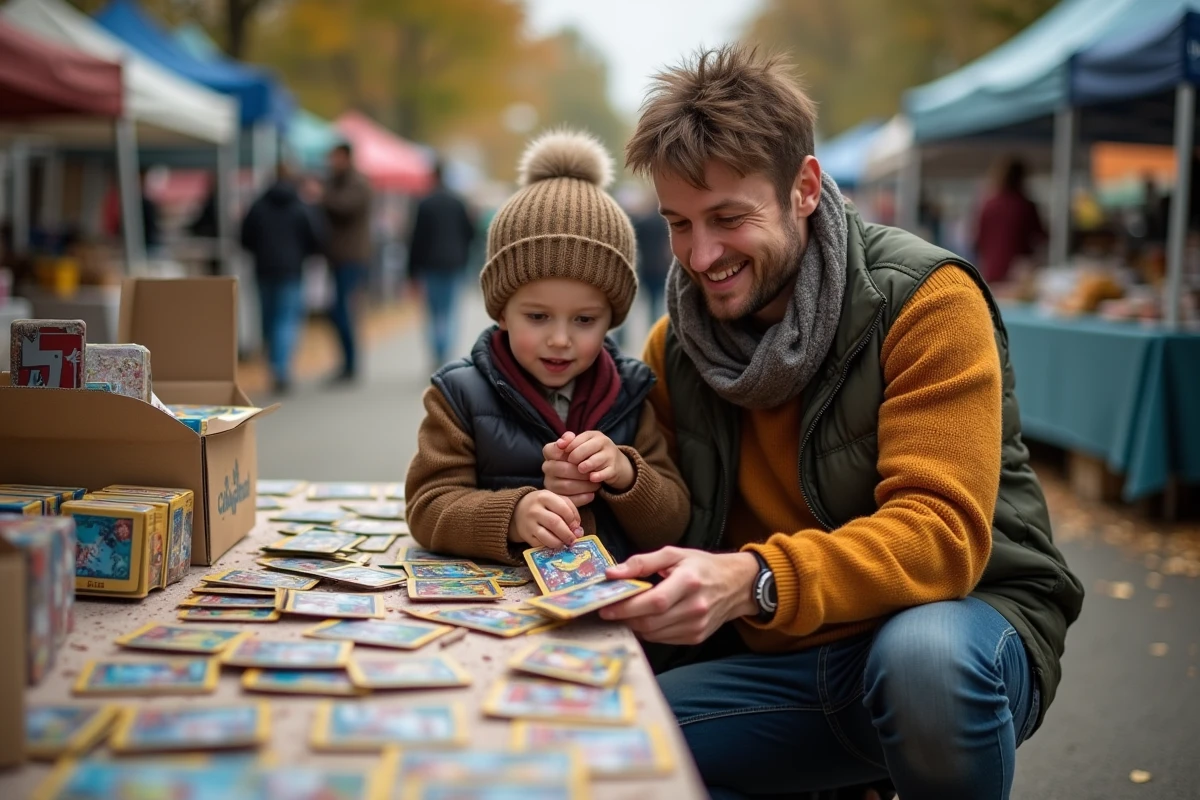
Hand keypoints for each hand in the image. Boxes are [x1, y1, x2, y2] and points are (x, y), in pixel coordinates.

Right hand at [508, 490, 583, 549]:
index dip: (573, 520)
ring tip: (565, 543)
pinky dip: (550, 546)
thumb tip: (578, 529)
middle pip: (555, 523)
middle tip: (574, 539)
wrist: (517, 510)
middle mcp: (535, 510)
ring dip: (560, 542)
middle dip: (568, 534)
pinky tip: (554, 544)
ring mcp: (529, 523)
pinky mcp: (526, 535)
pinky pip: (540, 544)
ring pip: (547, 536)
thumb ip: (569, 509)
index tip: (576, 526)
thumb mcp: (555, 499)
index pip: (564, 509)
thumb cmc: (542, 505)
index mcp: (545, 497)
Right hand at [542, 436, 596, 505]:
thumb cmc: (579, 459)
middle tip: (594, 473)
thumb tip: (569, 437)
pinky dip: (582, 497)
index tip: (574, 453)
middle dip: (581, 472)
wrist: (582, 476)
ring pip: (567, 486)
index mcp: (549, 454)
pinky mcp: (557, 498)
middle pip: (563, 469)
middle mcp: (547, 468)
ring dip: (584, 485)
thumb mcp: (576, 447)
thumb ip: (571, 440)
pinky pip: (569, 499)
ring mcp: (550, 484)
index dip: (561, 450)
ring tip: (597, 484)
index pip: (550, 450)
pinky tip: (591, 495)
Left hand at [559, 430, 634, 490]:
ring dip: (585, 466)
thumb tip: (559, 444)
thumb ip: (569, 443)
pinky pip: (605, 472)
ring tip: (580, 470)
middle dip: (575, 458)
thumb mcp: (582, 445)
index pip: (577, 440)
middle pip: (584, 449)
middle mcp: (603, 442)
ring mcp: (610, 455)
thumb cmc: (592, 454)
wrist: (616, 464)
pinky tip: (591, 478)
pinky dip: (597, 476)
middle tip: (570, 464)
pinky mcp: (614, 468)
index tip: (564, 456)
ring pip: (595, 460)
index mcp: (593, 435)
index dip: (568, 449)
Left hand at [600, 547, 759, 644]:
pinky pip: (663, 639)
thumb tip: (612, 573)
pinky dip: (649, 631)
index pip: (653, 601)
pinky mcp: (696, 637)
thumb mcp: (674, 554)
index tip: (605, 606)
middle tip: (608, 610)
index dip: (627, 607)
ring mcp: (697, 626)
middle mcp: (695, 607)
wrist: (737, 585)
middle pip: (651, 622)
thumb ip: (642, 562)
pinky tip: (645, 618)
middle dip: (625, 618)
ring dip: (635, 625)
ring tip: (625, 613)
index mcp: (689, 582)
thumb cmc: (702, 566)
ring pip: (654, 634)